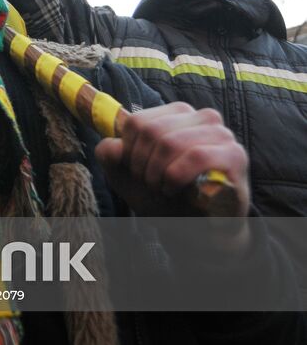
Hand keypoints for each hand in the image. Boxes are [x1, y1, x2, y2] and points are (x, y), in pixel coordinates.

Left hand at [95, 101, 249, 219]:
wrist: (201, 231)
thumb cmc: (167, 196)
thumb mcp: (129, 176)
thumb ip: (111, 156)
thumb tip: (110, 146)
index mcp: (178, 113)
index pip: (137, 121)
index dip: (128, 152)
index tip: (134, 172)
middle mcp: (202, 117)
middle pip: (151, 131)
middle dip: (142, 165)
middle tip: (148, 184)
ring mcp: (221, 134)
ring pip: (171, 142)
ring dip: (158, 174)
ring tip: (162, 189)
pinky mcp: (234, 155)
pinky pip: (197, 156)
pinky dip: (177, 177)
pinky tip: (175, 190)